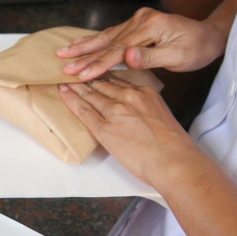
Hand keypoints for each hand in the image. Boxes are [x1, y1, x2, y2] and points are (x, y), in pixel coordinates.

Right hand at [56, 8, 226, 80]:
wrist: (209, 37)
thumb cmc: (196, 49)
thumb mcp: (178, 56)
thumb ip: (151, 56)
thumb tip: (128, 56)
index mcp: (150, 26)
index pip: (118, 49)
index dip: (98, 64)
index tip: (81, 75)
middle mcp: (141, 19)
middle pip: (108, 40)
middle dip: (84, 54)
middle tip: (63, 64)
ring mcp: (138, 20)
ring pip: (106, 36)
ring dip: (84, 46)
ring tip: (64, 52)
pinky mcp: (136, 25)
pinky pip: (112, 35)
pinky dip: (95, 41)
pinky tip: (81, 43)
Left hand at [57, 77, 200, 188]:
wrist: (173, 160)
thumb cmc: (172, 146)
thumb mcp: (161, 115)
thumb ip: (145, 108)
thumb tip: (135, 113)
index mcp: (145, 92)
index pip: (117, 81)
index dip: (102, 78)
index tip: (94, 75)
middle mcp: (128, 97)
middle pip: (101, 84)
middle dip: (86, 79)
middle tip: (72, 74)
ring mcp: (115, 111)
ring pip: (90, 94)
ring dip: (75, 86)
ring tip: (64, 81)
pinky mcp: (104, 127)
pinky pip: (83, 109)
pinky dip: (70, 99)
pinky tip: (63, 92)